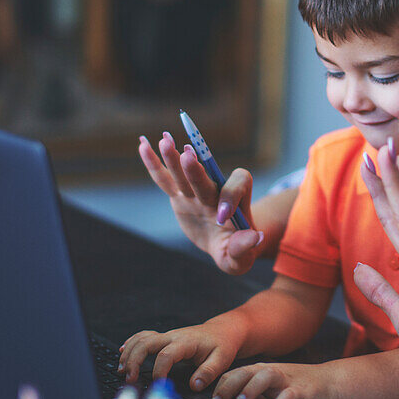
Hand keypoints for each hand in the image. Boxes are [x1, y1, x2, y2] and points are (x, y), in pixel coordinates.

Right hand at [118, 314, 247, 389]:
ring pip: (141, 338)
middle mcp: (173, 336)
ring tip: (122, 371)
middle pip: (146, 343)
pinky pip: (143, 337)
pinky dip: (131, 344)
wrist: (223, 331)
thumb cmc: (222, 345)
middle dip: (134, 360)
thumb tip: (194, 385)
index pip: (166, 355)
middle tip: (130, 379)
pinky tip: (122, 353)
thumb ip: (208, 372)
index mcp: (186, 342)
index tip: (159, 386)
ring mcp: (167, 336)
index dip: (160, 372)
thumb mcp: (222, 359)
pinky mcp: (164, 338)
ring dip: (129, 353)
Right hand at [139, 132, 262, 273]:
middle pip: (207, 178)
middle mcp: (216, 193)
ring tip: (165, 140)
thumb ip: (245, 247)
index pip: (238, 188)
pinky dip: (154, 164)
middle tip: (187, 155)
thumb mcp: (241, 258)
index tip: (221, 216)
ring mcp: (195, 193)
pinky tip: (143, 145)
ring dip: (174, 159)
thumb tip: (256, 237)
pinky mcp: (179, 197)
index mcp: (237, 204)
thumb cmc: (237, 250)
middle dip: (196, 170)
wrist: (226, 244)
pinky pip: (165, 180)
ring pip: (183, 175)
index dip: (230, 197)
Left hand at [213, 362, 338, 398]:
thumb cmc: (296, 385)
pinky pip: (287, 396)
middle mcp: (271, 372)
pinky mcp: (300, 390)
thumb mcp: (270, 387)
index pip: (235, 374)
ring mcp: (286, 380)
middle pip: (246, 372)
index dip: (221, 386)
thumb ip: (251, 392)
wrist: (328, 382)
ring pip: (266, 378)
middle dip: (230, 386)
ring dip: (252, 389)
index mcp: (260, 371)